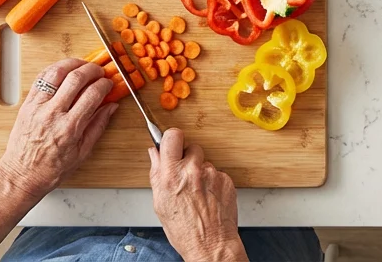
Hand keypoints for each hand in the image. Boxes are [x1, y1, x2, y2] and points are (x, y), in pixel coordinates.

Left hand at [0, 59, 117, 199]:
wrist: (21, 175)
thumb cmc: (51, 169)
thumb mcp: (82, 153)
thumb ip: (98, 126)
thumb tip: (111, 107)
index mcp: (70, 128)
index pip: (92, 94)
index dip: (104, 84)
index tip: (108, 84)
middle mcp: (53, 114)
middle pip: (76, 78)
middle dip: (92, 70)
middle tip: (99, 72)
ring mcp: (38, 107)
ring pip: (56, 72)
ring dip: (72, 64)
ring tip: (82, 66)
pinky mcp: (27, 104)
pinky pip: (40, 79)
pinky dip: (54, 70)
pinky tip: (63, 71)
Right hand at [149, 128, 245, 260]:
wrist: (211, 245)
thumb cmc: (184, 231)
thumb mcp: (160, 203)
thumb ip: (157, 174)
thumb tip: (155, 154)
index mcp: (171, 175)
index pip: (172, 136)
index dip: (171, 139)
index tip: (171, 145)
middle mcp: (192, 171)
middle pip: (191, 146)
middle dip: (187, 157)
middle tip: (185, 174)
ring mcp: (212, 174)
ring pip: (205, 161)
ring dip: (201, 172)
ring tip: (197, 193)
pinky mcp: (226, 180)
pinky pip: (217, 173)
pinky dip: (213, 182)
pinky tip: (208, 198)